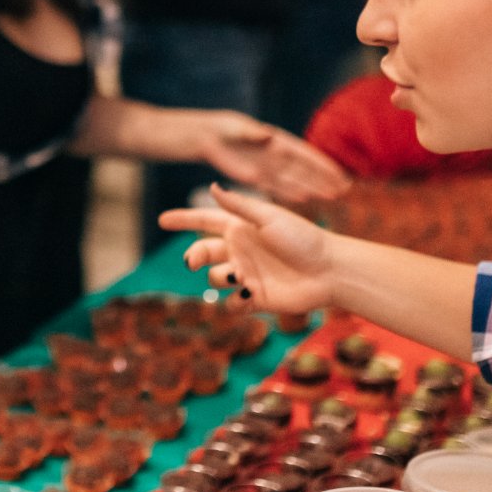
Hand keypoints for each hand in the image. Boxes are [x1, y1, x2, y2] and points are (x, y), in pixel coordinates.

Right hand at [159, 187, 337, 314]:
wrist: (329, 271)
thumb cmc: (303, 239)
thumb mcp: (269, 218)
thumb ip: (239, 207)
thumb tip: (211, 187)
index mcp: (242, 227)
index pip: (205, 221)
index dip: (183, 220)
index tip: (162, 220)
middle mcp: (241, 250)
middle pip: (203, 252)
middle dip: (193, 257)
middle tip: (192, 262)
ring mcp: (247, 274)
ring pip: (214, 278)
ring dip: (221, 277)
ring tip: (240, 277)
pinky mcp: (255, 298)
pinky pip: (231, 304)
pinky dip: (233, 302)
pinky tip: (246, 295)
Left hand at [194, 110, 349, 204]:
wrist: (212, 137)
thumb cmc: (227, 128)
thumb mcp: (239, 128)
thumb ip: (253, 132)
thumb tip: (268, 135)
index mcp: (278, 141)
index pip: (305, 155)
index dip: (323, 164)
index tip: (339, 173)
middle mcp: (278, 156)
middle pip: (306, 170)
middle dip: (324, 179)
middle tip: (343, 189)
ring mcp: (270, 168)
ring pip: (295, 181)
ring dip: (313, 188)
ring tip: (331, 196)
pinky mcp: (257, 178)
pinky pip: (277, 188)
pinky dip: (290, 193)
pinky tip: (304, 199)